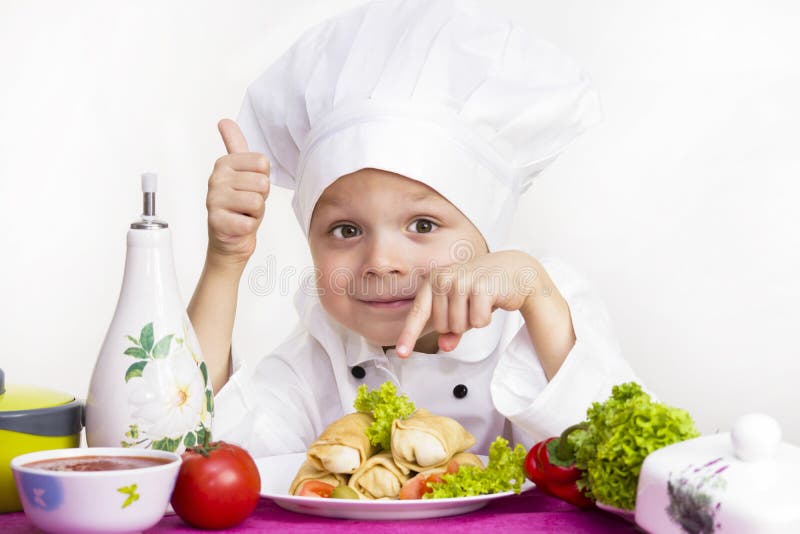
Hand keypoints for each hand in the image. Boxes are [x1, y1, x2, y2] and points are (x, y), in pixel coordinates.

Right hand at [205, 119, 269, 267]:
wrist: (230, 239)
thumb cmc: (240, 205)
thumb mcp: (241, 172)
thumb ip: (235, 145)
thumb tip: (224, 120)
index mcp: (224, 163)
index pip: (262, 163)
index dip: (263, 179)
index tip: (249, 187)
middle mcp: (215, 179)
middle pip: (262, 183)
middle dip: (260, 198)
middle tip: (246, 204)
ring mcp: (214, 200)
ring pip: (257, 202)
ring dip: (256, 213)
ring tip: (242, 214)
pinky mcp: (217, 222)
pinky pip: (249, 222)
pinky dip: (249, 228)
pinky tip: (237, 226)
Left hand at [395, 250, 540, 356]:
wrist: (515, 270)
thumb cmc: (484, 288)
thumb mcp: (462, 308)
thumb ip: (451, 329)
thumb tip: (444, 347)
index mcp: (433, 281)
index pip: (418, 313)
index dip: (409, 335)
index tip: (401, 353)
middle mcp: (443, 278)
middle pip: (443, 326)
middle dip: (460, 324)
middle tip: (472, 306)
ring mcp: (461, 281)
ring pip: (459, 326)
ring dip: (473, 321)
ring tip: (481, 303)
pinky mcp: (481, 287)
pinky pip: (478, 322)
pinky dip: (486, 318)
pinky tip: (492, 301)